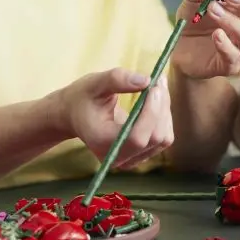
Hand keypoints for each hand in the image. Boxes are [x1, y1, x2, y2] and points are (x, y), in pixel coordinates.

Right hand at [51, 67, 172, 169]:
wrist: (75, 115)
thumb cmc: (83, 98)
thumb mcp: (94, 83)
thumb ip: (117, 79)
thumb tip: (147, 81)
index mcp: (102, 142)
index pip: (137, 137)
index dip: (151, 113)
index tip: (154, 86)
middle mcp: (117, 157)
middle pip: (155, 138)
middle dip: (161, 106)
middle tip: (158, 79)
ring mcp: (130, 159)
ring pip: (164, 138)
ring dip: (165, 110)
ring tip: (157, 87)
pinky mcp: (141, 154)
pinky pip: (164, 138)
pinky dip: (164, 117)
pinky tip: (155, 100)